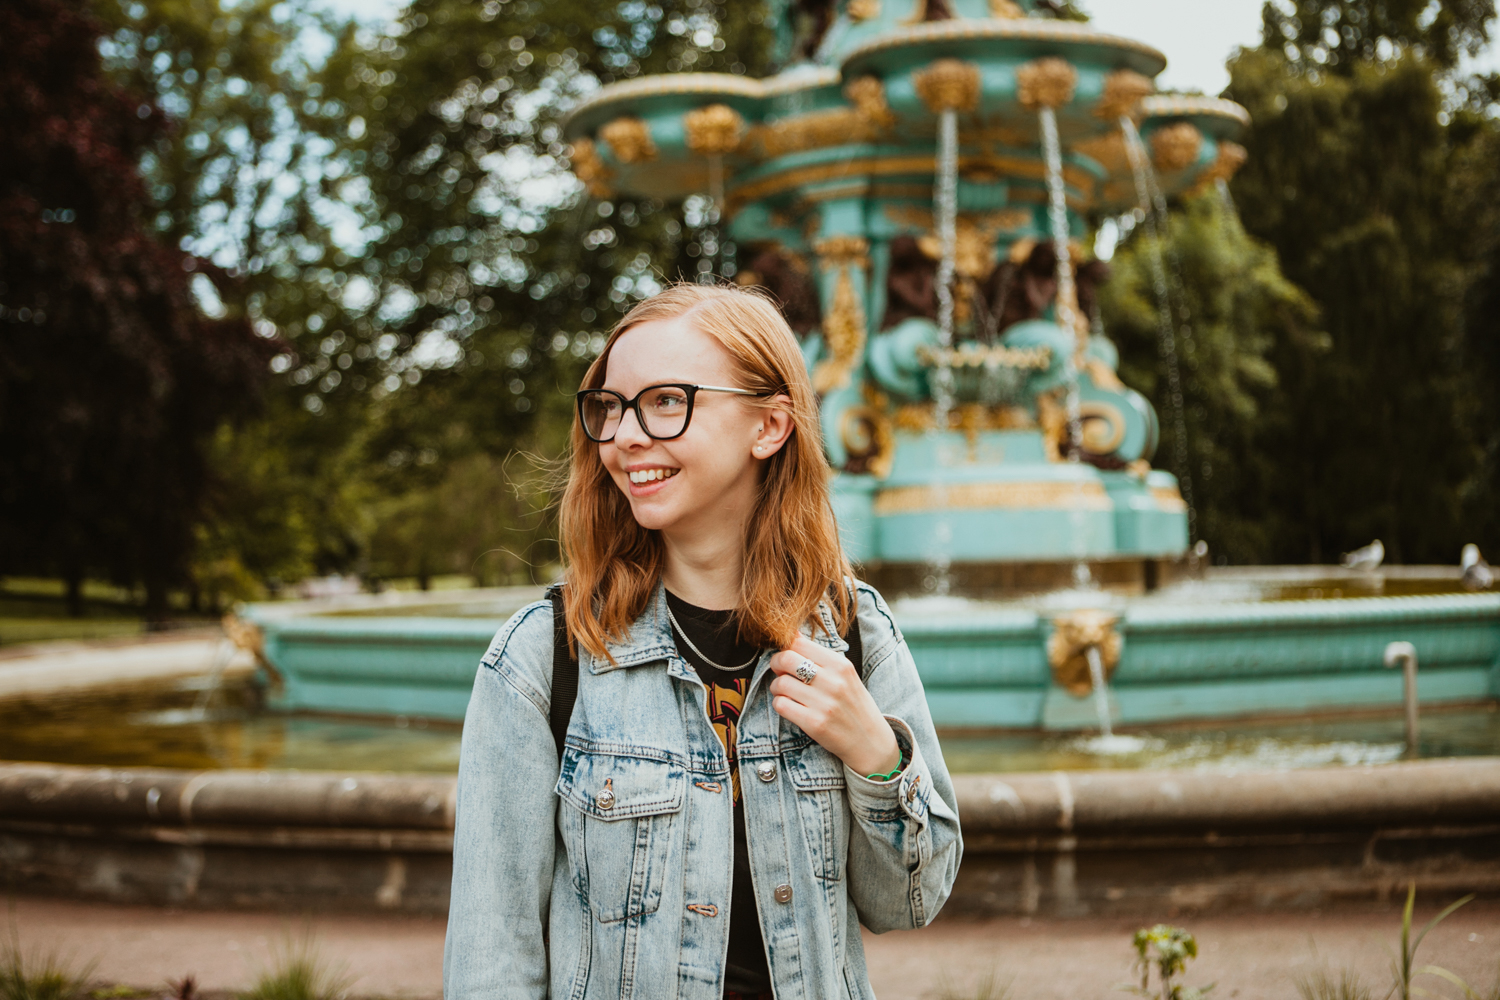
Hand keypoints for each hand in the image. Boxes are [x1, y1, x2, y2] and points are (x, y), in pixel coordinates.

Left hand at [768, 636, 900, 777]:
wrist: (870, 742)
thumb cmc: (854, 705)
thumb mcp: (845, 675)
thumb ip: (820, 657)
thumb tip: (792, 634)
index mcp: (840, 665)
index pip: (799, 643)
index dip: (785, 648)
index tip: (787, 657)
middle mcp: (833, 681)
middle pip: (786, 659)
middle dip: (776, 664)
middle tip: (779, 672)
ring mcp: (824, 703)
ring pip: (780, 683)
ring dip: (777, 687)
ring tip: (786, 692)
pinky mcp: (814, 723)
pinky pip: (781, 705)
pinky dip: (780, 704)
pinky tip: (790, 706)